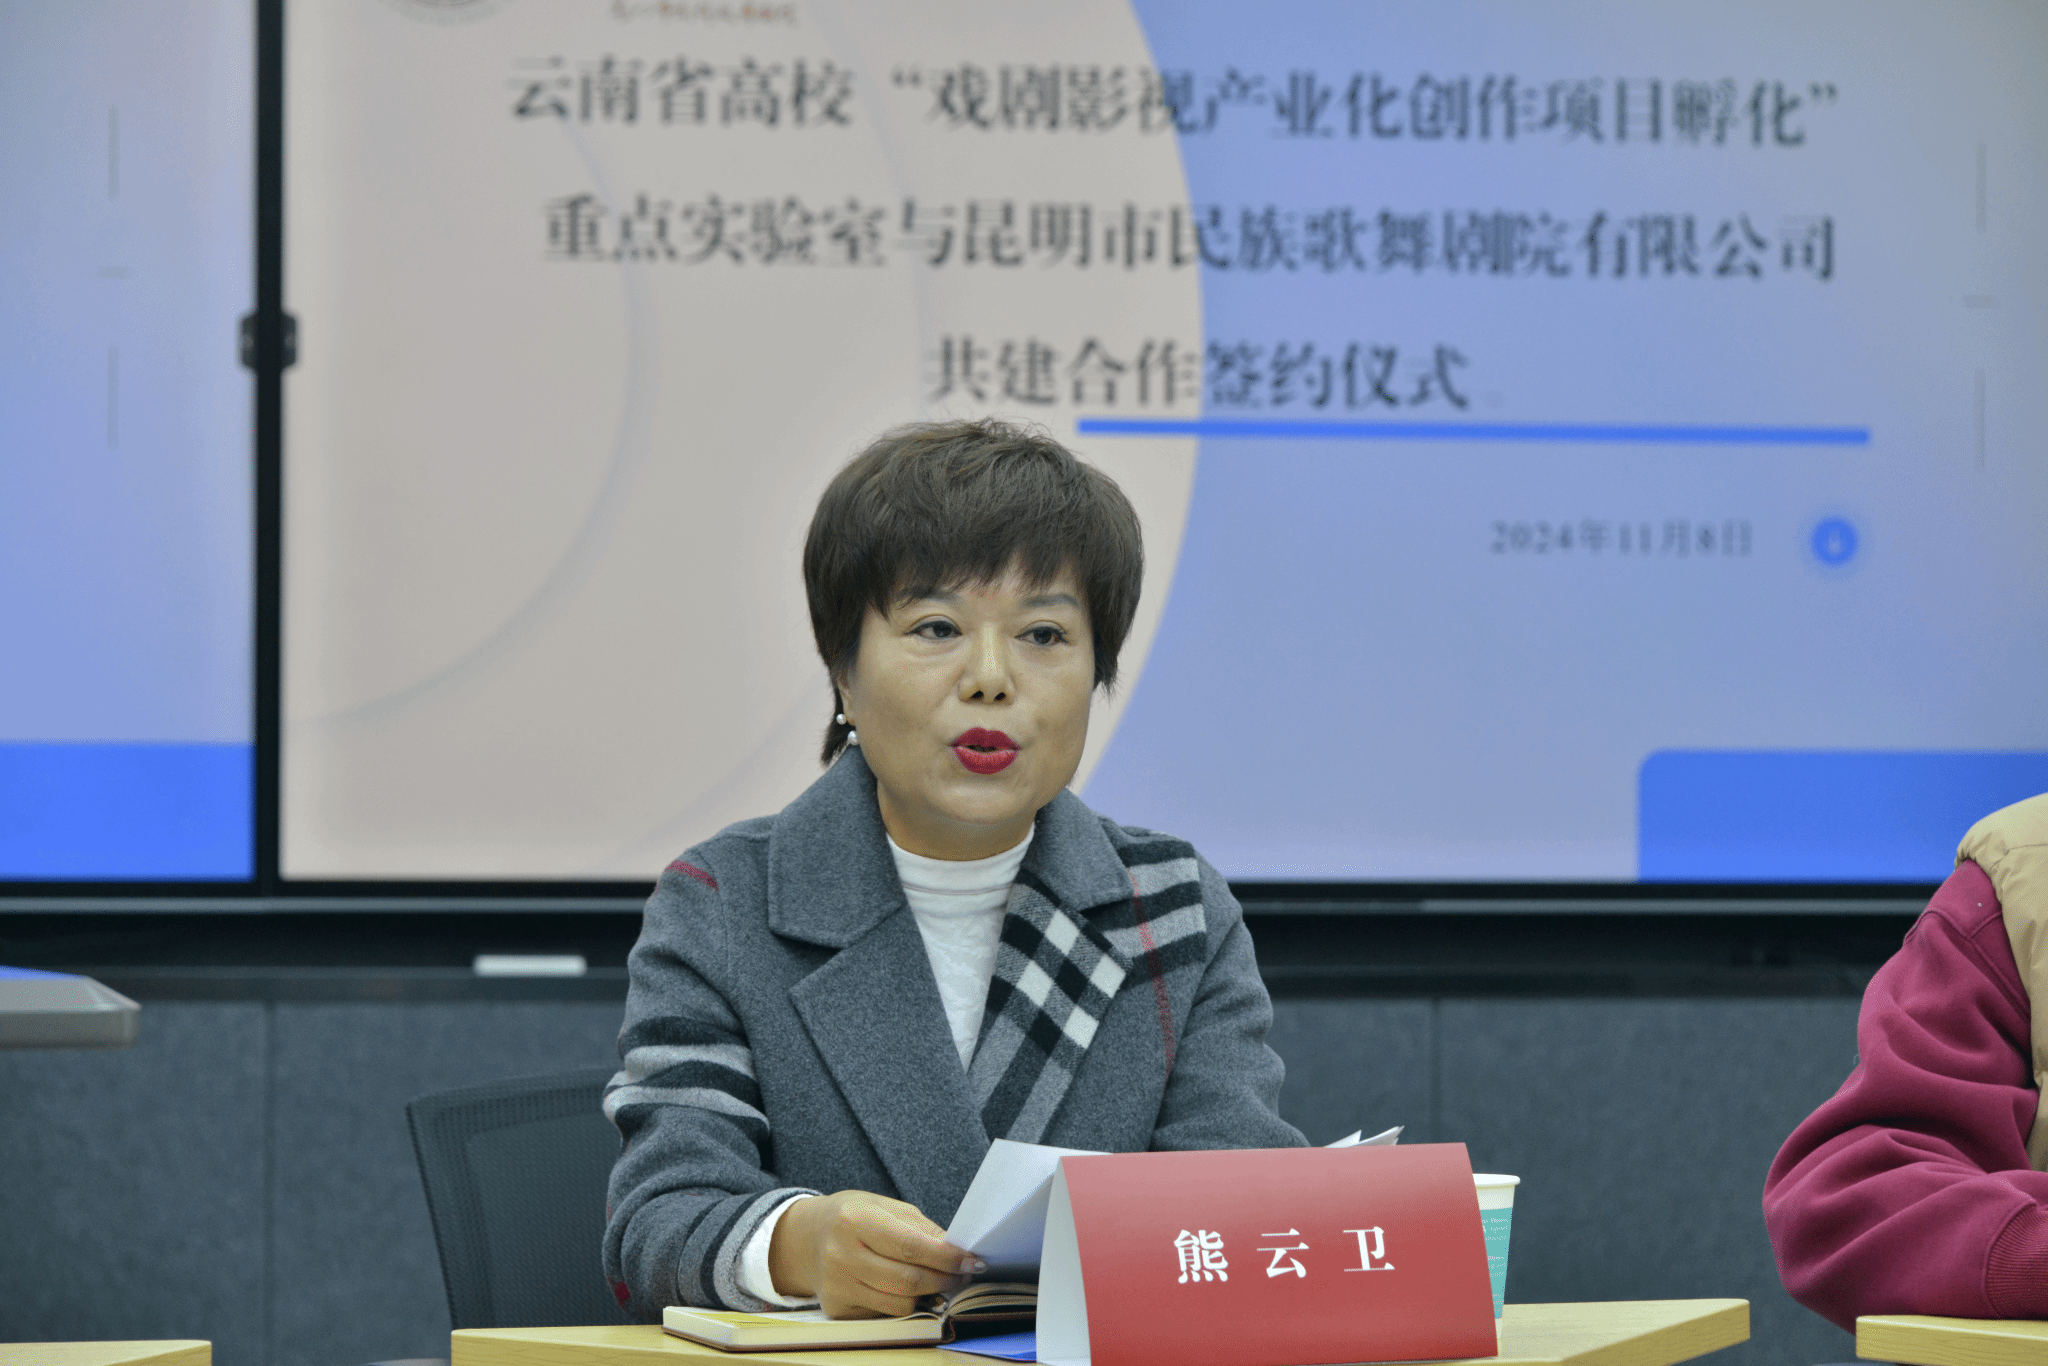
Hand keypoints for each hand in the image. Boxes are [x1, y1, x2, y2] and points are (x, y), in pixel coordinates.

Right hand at [768, 1190, 985, 1317]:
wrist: (805, 1238)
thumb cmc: (852, 1217)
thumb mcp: (884, 1207)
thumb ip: (921, 1228)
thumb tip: (956, 1251)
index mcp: (855, 1220)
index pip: (911, 1246)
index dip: (946, 1258)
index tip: (972, 1262)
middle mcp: (841, 1254)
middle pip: (908, 1280)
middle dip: (944, 1279)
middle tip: (963, 1275)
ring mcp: (837, 1285)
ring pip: (900, 1304)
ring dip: (929, 1295)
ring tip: (939, 1281)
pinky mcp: (837, 1308)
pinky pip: (885, 1313)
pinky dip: (904, 1304)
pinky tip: (908, 1290)